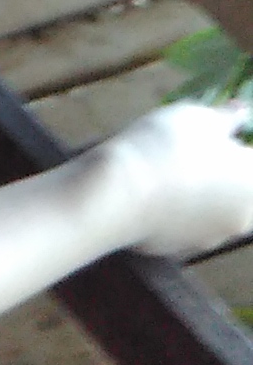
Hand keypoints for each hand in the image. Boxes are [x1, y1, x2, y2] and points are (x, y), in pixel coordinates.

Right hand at [102, 102, 252, 260]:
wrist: (124, 193)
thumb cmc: (169, 146)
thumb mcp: (198, 118)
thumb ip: (226, 118)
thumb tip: (241, 114)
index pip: (251, 159)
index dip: (236, 145)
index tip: (219, 132)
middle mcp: (243, 217)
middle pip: (241, 191)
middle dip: (225, 173)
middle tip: (194, 150)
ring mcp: (214, 238)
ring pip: (215, 210)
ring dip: (203, 194)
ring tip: (170, 171)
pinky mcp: (184, 251)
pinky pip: (188, 225)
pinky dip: (179, 211)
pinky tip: (156, 193)